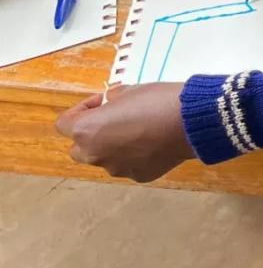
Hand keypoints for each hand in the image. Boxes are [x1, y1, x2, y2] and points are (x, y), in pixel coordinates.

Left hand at [56, 83, 193, 182]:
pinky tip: (154, 143)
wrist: (193, 121)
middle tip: (114, 120)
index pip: (63, 124)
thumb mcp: (129, 90)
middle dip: (91, 134)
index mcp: (87, 130)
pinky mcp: (137, 176)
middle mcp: (95, 154)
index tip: (101, 103)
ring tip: (140, 132)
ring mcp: (116, 168)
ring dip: (113, 146)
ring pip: (104, 158)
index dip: (80, 110)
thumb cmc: (157, 100)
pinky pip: (128, 165)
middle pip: (78, 148)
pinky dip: (135, 156)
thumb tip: (108, 106)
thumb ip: (110, 102)